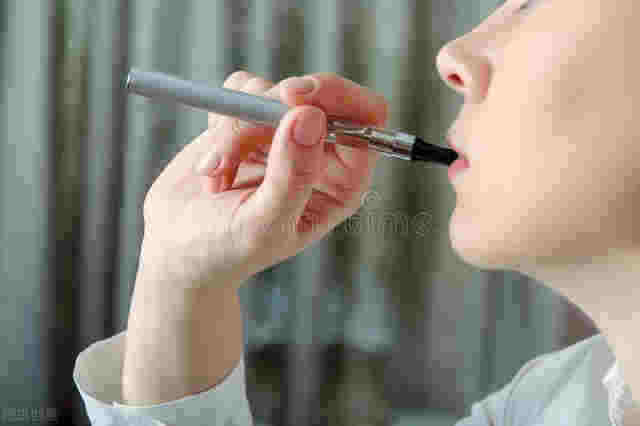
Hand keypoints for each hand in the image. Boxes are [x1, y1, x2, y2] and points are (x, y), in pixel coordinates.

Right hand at [139, 71, 388, 289]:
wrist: (178, 248)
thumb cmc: (225, 250)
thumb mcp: (263, 225)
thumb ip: (292, 176)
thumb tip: (311, 117)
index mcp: (343, 183)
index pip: (366, 120)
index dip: (338, 98)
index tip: (292, 98)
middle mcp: (320, 155)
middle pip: (319, 95)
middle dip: (271, 110)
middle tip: (236, 131)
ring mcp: (285, 134)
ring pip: (271, 92)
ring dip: (235, 129)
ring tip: (218, 174)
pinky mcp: (251, 121)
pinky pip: (242, 90)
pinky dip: (219, 121)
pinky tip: (213, 164)